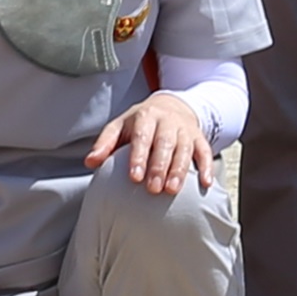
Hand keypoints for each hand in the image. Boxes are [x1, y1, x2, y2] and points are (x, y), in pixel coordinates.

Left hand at [86, 87, 217, 197]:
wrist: (170, 106)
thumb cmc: (139, 123)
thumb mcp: (120, 127)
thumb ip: (105, 144)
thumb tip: (89, 162)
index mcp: (146, 116)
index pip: (142, 136)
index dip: (138, 156)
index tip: (134, 177)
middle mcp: (167, 121)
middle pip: (164, 143)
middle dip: (159, 166)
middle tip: (153, 189)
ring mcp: (185, 130)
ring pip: (185, 148)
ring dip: (180, 170)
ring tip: (172, 189)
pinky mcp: (199, 138)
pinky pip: (205, 152)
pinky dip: (207, 167)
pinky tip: (205, 183)